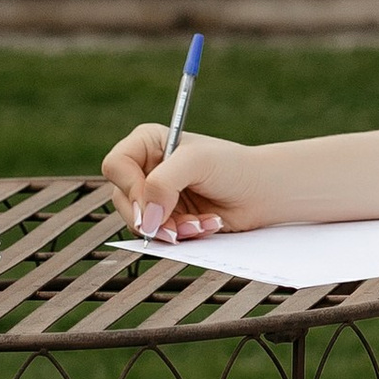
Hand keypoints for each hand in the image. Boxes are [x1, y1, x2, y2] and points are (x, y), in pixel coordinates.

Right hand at [99, 124, 265, 241]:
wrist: (262, 191)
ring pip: (140, 223)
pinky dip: (182, 236)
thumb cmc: (233, 166)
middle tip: (175, 228)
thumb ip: (163, 183)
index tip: (152, 206)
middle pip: (123, 199)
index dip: (131, 188)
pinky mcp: (168, 217)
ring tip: (200, 223)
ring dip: (171, 229)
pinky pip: (160, 235)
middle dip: (152, 218)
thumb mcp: (196, 162)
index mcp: (147, 142)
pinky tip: (206, 225)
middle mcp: (147, 168)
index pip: (116, 165)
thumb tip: (146, 217)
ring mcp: (156, 195)